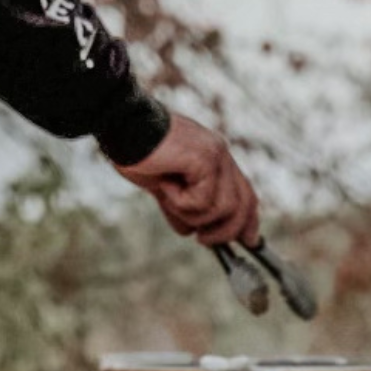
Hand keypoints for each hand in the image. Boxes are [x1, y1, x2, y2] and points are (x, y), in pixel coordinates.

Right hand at [115, 114, 260, 247]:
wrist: (121, 128)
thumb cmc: (138, 156)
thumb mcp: (167, 188)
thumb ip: (185, 206)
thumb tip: (193, 232)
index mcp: (216, 158)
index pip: (245, 194)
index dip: (249, 221)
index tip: (250, 242)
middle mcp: (221, 154)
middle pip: (243, 205)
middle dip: (225, 231)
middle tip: (202, 239)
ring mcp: (216, 154)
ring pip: (223, 208)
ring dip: (192, 214)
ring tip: (168, 195)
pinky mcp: (206, 159)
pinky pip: (204, 201)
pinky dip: (181, 202)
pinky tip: (165, 183)